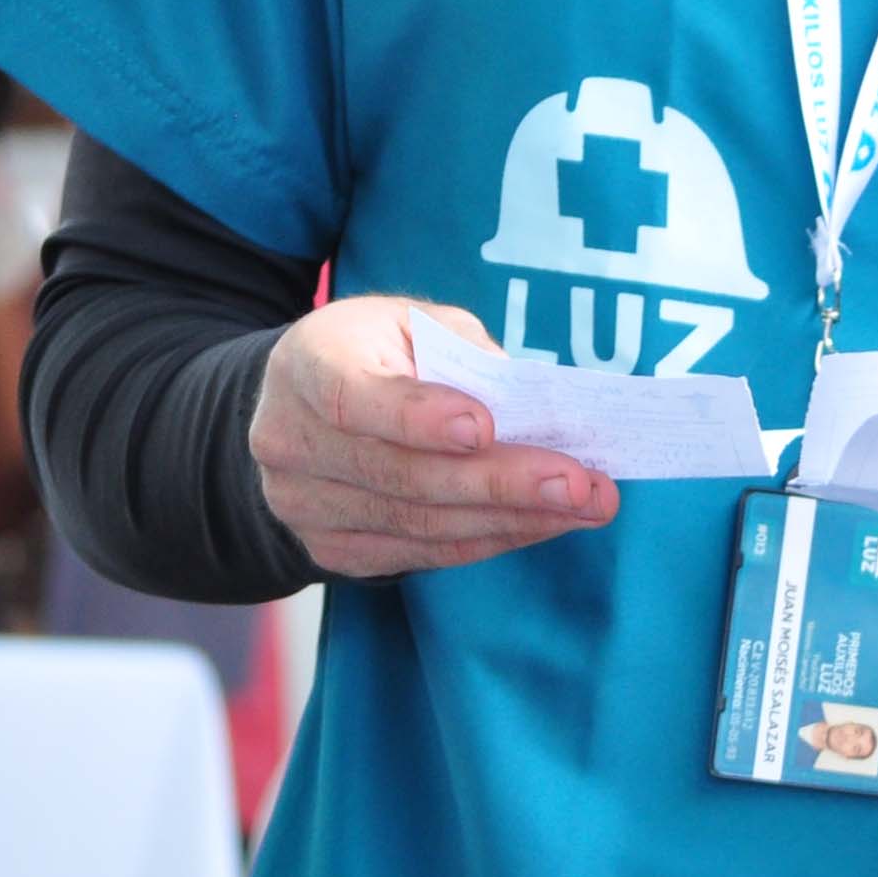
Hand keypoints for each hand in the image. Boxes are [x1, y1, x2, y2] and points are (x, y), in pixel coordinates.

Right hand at [250, 294, 617, 579]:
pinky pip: (419, 553)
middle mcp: (290, 441)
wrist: (305, 402)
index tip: (486, 427)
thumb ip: (465, 354)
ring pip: (419, 523)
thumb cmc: (377, 351)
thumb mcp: (415, 323)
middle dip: (502, 481)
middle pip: (402, 475)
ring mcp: (303, 504)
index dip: (418, 417)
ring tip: (588, 506)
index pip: (353, 398)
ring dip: (513, 518)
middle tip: (581, 484)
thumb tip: (531, 412)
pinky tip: (545, 523)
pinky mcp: (329, 547)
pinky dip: (490, 539)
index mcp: (308, 366)